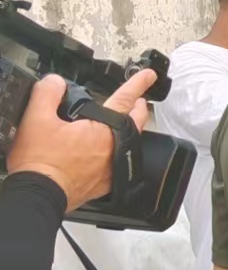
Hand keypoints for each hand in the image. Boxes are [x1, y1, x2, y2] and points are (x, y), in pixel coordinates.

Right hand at [5, 69, 155, 210]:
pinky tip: (109, 148)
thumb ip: (47, 93)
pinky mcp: (106, 182)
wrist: (40, 194)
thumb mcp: (36, 119)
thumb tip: (55, 82)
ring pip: (129, 141)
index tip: (150, 75)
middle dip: (138, 107)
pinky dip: (118, 149)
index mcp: (103, 129)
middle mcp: (114, 147)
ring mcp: (112, 166)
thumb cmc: (40, 162)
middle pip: (135, 121)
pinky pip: (119, 160)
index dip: (137, 83)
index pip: (124, 98)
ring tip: (124, 120)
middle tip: (138, 99)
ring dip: (129, 128)